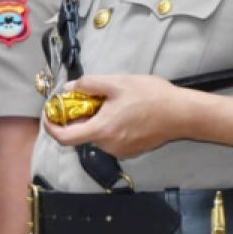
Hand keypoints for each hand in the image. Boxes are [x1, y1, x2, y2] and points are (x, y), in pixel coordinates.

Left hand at [42, 74, 196, 157]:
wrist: (183, 113)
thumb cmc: (151, 96)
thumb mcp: (117, 83)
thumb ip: (89, 85)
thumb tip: (69, 88)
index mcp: (102, 131)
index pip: (64, 138)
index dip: (51, 127)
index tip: (50, 114)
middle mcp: (108, 146)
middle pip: (82, 134)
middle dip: (79, 116)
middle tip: (86, 97)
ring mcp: (121, 151)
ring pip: (97, 135)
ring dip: (96, 120)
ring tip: (109, 101)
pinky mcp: (132, 150)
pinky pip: (111, 139)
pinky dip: (109, 126)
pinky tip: (122, 111)